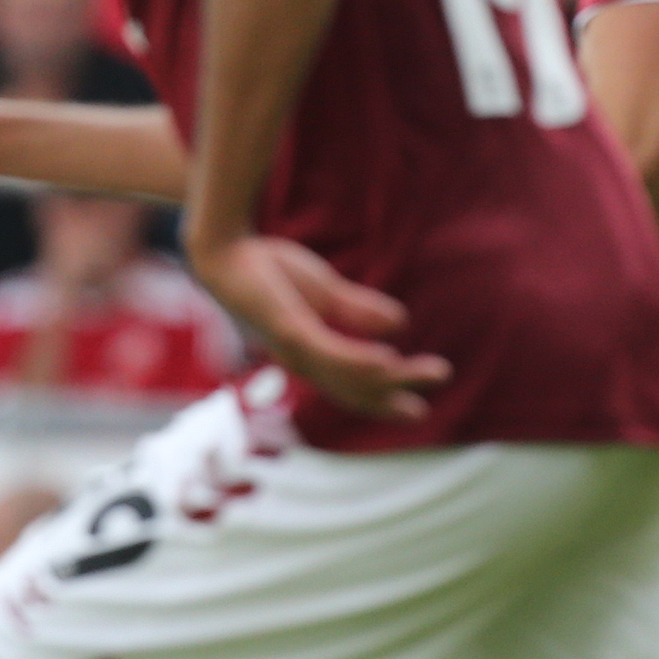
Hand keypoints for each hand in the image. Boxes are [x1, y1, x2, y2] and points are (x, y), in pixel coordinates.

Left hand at [189, 230, 450, 420]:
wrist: (227, 249)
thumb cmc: (267, 271)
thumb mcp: (324, 291)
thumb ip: (358, 310)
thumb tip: (400, 325)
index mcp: (310, 356)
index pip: (352, 389)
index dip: (385, 400)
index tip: (420, 408)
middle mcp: (302, 360)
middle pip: (355, 390)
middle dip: (394, 398)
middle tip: (431, 397)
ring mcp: (296, 347)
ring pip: (350, 375)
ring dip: (393, 379)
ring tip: (430, 372)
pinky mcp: (289, 327)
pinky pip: (329, 351)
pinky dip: (360, 360)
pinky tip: (389, 361)